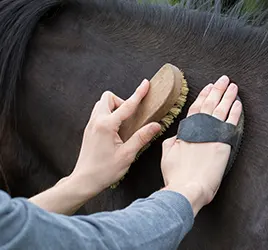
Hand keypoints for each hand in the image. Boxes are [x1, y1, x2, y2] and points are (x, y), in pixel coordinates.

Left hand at [29, 79, 160, 214]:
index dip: (138, 94)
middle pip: (108, 97)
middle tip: (130, 117)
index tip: (145, 84)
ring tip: (124, 124)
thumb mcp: (127, 155)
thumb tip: (155, 125)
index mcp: (106, 125)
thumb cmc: (104, 170)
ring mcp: (91, 125)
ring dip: (114, 108)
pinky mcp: (89, 130)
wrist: (84, 181)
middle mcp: (96, 121)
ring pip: (102, 104)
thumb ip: (141, 137)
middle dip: (121, 101)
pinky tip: (116, 131)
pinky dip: (109, 116)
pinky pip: (99, 114)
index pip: (126, 105)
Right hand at [161, 75, 241, 215]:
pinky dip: (234, 112)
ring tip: (232, 85)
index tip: (208, 86)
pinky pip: (230, 123)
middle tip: (223, 79)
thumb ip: (173, 142)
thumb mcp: (167, 155)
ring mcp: (212, 134)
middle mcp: (199, 129)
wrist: (188, 188)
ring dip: (227, 96)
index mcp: (186, 130)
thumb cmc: (176, 175)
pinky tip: (238, 103)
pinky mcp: (224, 143)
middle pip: (209, 104)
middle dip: (216, 90)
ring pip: (221, 109)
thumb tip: (176, 137)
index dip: (202, 96)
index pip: (195, 108)